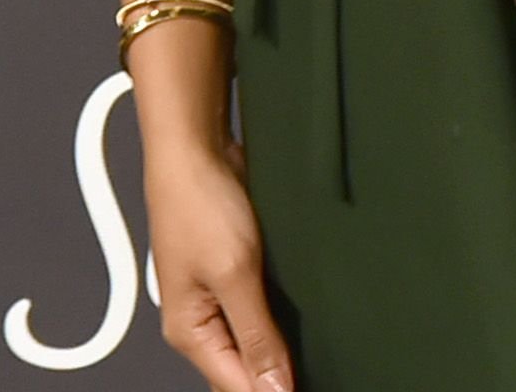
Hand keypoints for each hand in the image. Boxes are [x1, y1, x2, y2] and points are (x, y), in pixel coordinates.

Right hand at [141, 131, 295, 391]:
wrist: (197, 148)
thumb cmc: (199, 202)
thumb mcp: (234, 275)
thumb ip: (255, 335)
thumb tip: (273, 387)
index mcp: (190, 333)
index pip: (237, 387)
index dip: (275, 390)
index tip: (316, 382)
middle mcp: (202, 322)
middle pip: (245, 371)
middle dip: (280, 375)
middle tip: (325, 367)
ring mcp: (219, 298)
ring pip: (256, 342)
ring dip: (284, 347)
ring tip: (320, 349)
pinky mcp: (237, 273)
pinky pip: (261, 311)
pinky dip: (284, 317)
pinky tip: (310, 316)